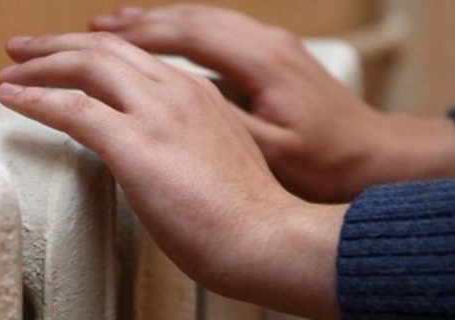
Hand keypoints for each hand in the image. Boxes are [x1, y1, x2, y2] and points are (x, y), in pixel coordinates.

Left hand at [0, 32, 344, 319]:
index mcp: (200, 96)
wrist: (268, 240)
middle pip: (106, 49)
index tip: (68, 58)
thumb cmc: (250, 220)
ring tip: (9, 68)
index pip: (137, 59)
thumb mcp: (221, 163)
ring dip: (41, 63)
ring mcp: (157, 114)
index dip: (95, 53)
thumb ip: (191, 148)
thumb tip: (164, 160)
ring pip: (86, 65)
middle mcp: (178, 92)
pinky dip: (35, 98)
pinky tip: (11, 98)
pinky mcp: (135, 144)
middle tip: (23, 49)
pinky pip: (71, 108)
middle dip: (58, 44)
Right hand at [90, 5, 454, 202]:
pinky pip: (212, 33)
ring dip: (147, 23)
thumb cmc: (328, 165)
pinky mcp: (271, 58)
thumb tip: (170, 107)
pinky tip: (155, 43)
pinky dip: (175, 33)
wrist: (376, 159)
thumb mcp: (272, 153)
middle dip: (125, 24)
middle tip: (78, 30)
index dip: (128, 39)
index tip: (83, 44)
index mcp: (261, 62)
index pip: (182, 37)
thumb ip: (223, 124)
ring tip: (101, 30)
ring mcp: (268, 46)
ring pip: (196, 20)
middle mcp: (263, 42)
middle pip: (182, 19)